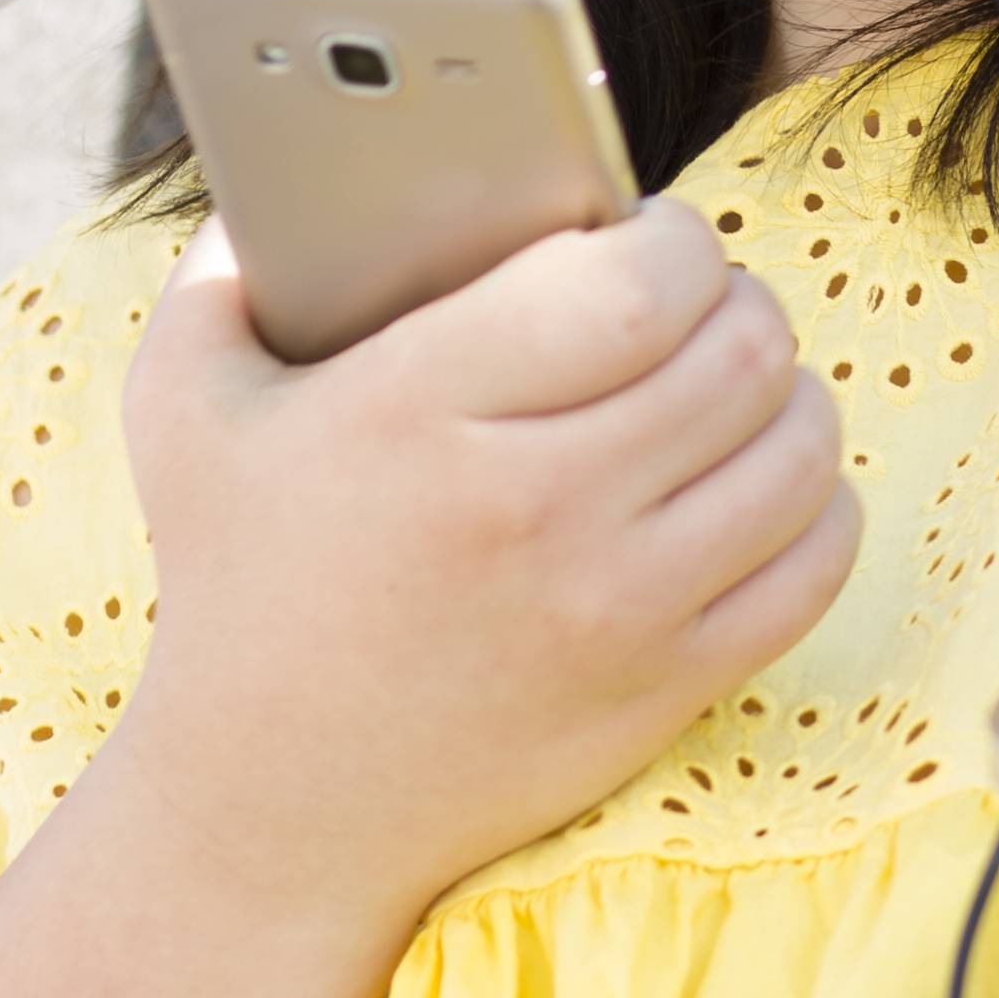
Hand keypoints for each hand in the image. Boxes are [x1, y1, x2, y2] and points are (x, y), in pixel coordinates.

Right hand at [116, 206, 857, 936]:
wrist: (271, 810)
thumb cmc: (238, 587)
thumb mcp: (184, 411)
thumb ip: (216, 275)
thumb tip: (274, 187)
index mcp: (421, 408)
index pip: (639, 280)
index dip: (674, 237)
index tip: (645, 237)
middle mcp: (532, 502)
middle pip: (740, 348)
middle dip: (736, 300)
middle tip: (694, 304)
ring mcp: (613, 604)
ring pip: (796, 445)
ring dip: (787, 394)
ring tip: (736, 385)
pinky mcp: (665, 684)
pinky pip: (813, 561)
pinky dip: (814, 505)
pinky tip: (763, 485)